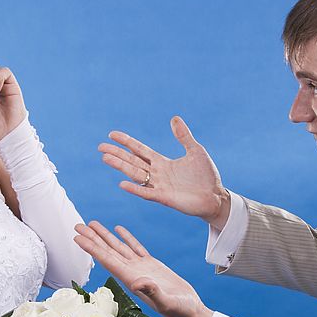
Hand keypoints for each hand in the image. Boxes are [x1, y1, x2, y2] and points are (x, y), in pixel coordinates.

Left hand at [73, 221, 212, 316]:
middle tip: (78, 225)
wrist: (189, 312)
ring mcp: (141, 268)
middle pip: (107, 252)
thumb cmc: (179, 310)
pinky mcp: (151, 265)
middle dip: (92, 239)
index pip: (107, 260)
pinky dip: (126, 238)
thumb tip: (137, 283)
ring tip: (92, 224)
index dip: (92, 248)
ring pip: (118, 248)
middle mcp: (132, 273)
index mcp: (131, 279)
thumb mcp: (167, 301)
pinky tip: (118, 229)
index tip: (78, 237)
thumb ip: (153, 292)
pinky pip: (135, 248)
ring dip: (105, 236)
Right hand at [99, 116, 230, 229]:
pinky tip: (121, 183)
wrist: (215, 197)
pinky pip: (146, 193)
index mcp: (163, 162)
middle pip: (132, 161)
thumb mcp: (195, 151)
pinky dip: (134, 188)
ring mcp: (159, 186)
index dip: (126, 142)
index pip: (140, 150)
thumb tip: (174, 118)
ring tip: (105, 158)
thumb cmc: (206, 176)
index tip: (112, 134)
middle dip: (117, 154)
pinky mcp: (164, 198)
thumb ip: (183, 136)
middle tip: (100, 147)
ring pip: (135, 174)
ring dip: (120, 166)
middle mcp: (157, 174)